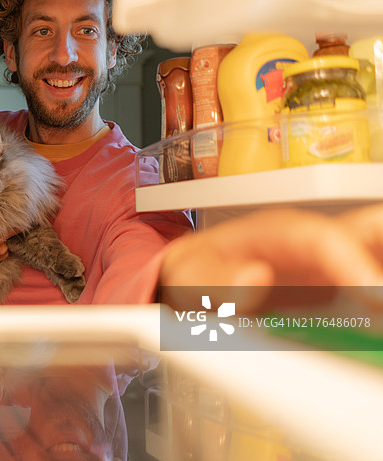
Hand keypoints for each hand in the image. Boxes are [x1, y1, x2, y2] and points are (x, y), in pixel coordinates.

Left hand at [159, 205, 382, 311]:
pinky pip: (365, 285)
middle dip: (379, 255)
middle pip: (365, 232)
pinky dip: (372, 301)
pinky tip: (374, 324)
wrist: (191, 278)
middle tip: (382, 297)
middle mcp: (310, 242)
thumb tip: (254, 278)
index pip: (324, 238)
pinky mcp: (333, 287)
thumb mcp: (192, 275)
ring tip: (379, 320)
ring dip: (378, 276)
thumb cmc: (195, 271)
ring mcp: (326, 264)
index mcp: (278, 232)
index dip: (354, 264)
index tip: (374, 295)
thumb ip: (218, 278)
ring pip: (370, 253)